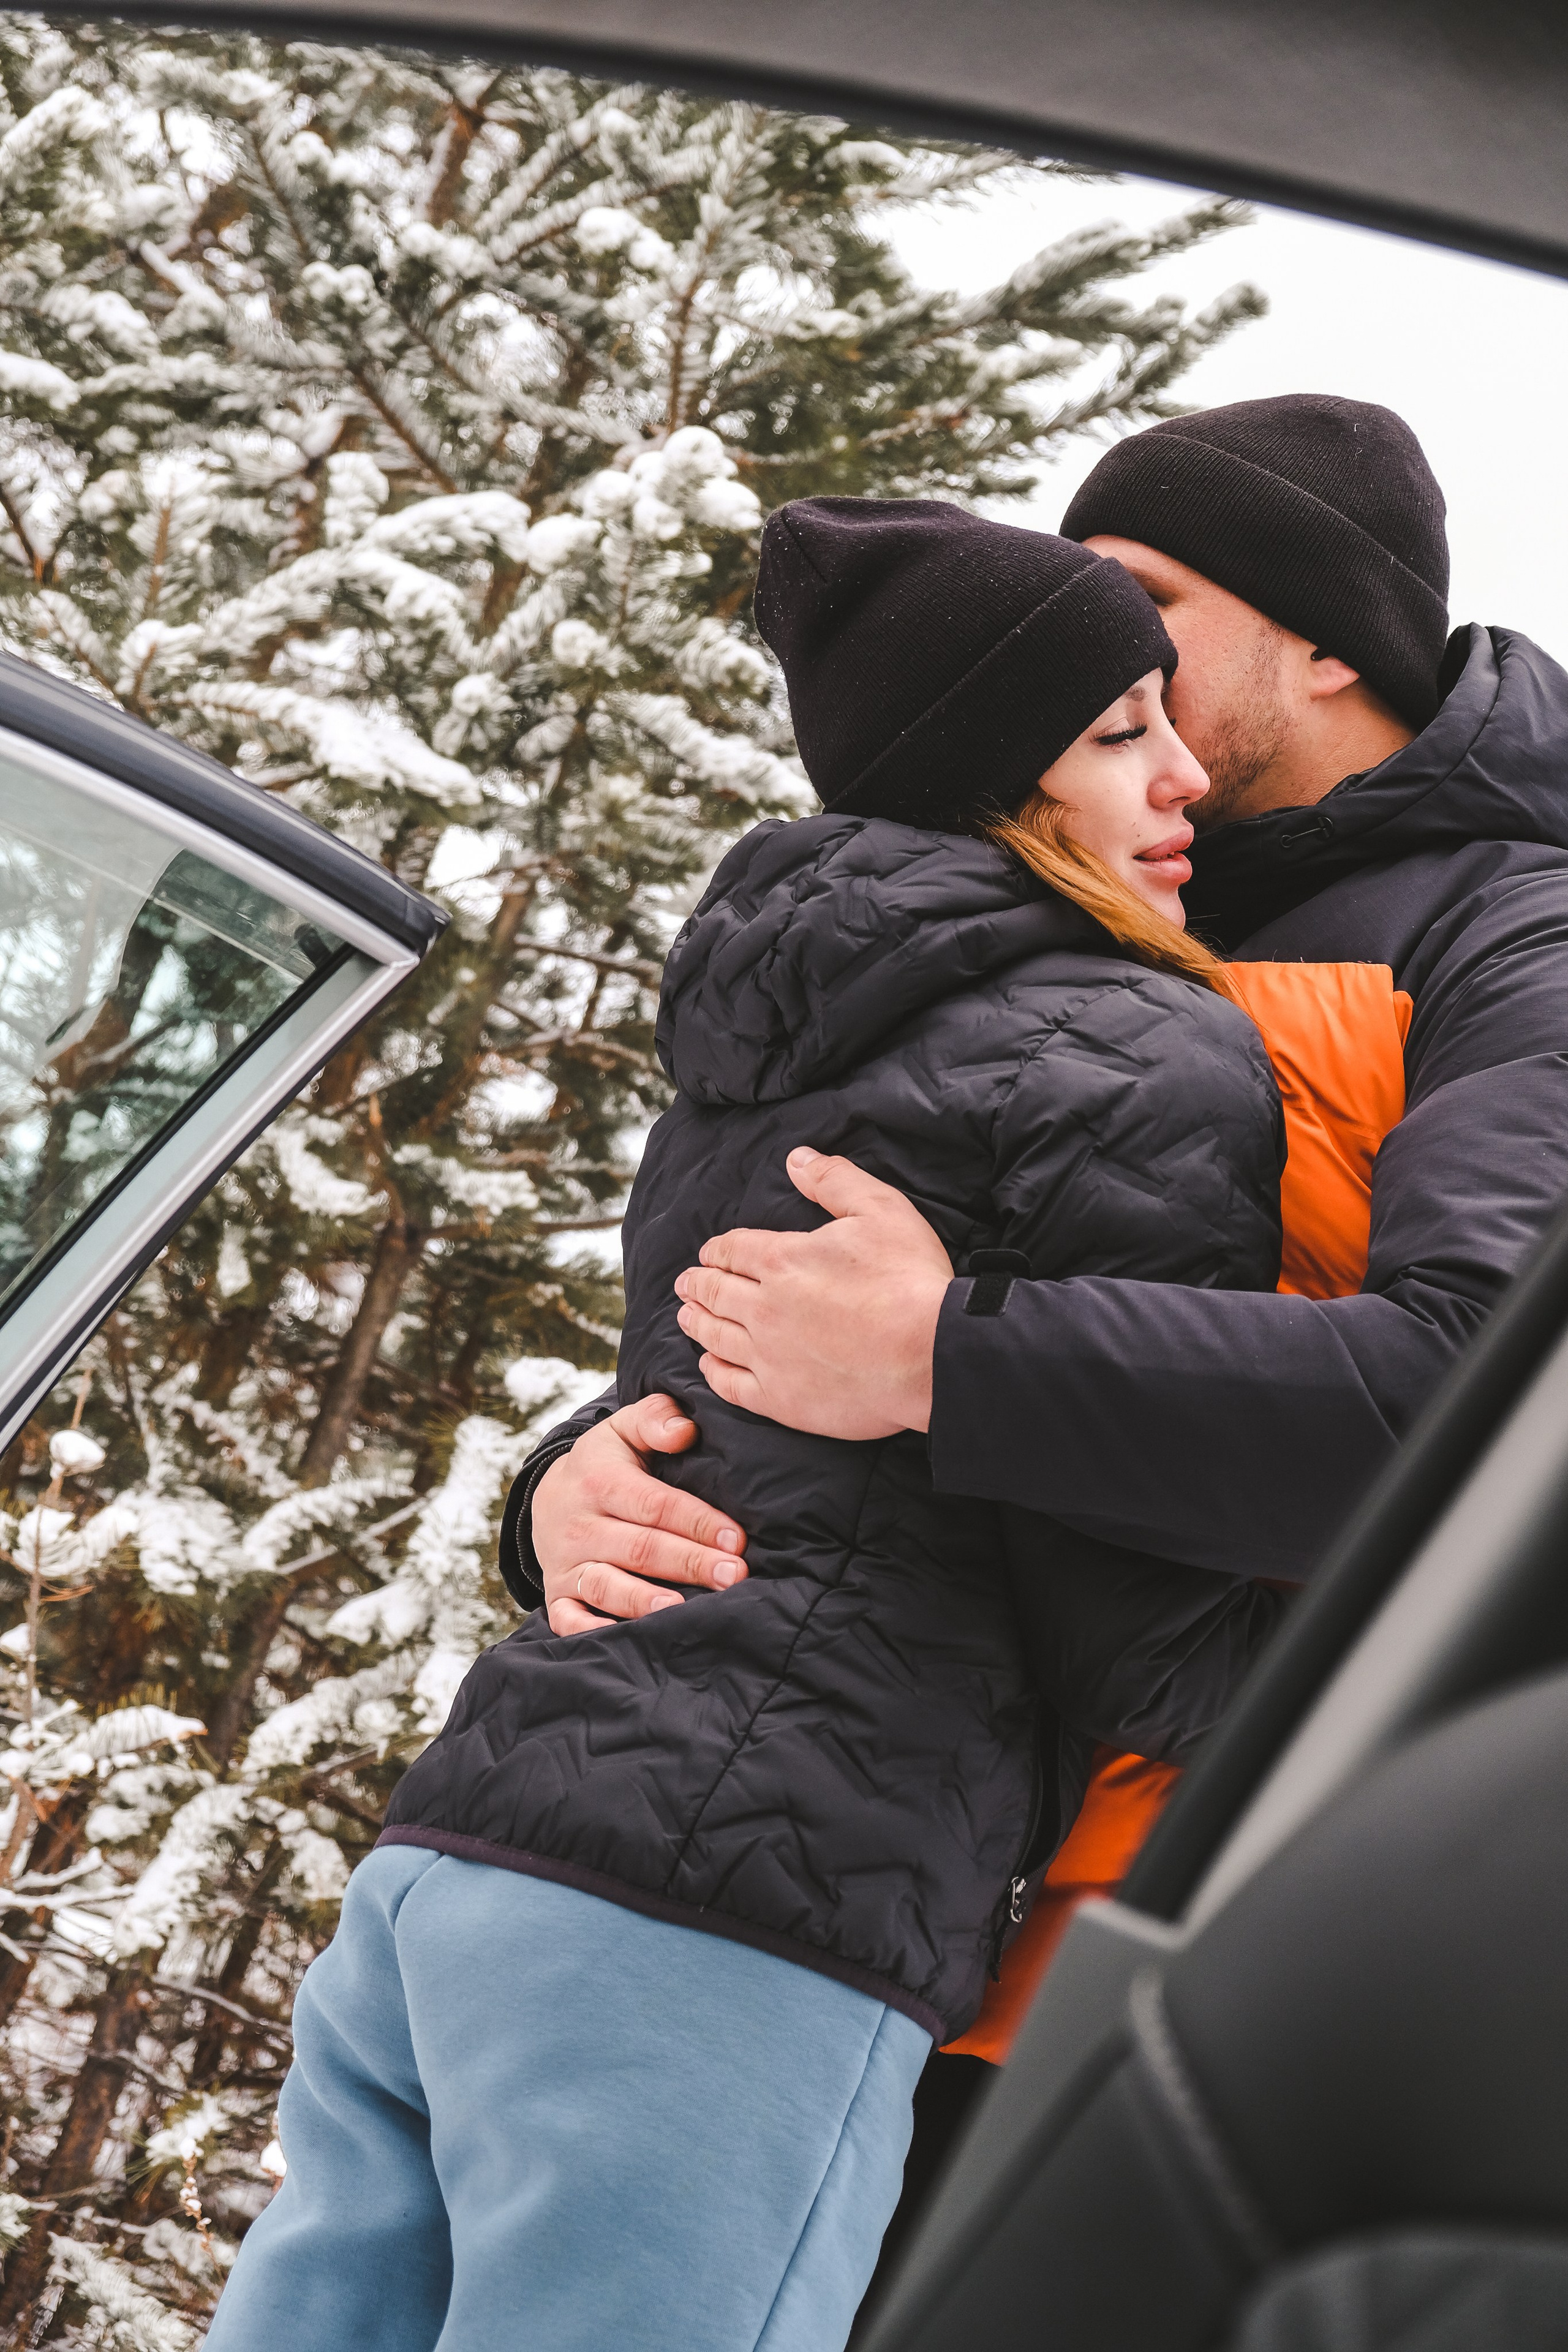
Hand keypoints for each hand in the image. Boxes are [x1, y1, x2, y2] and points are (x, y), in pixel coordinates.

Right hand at [536, 1393, 747, 1634]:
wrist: (548, 1499)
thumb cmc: (605, 1464)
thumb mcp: (623, 1430)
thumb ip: (655, 1419)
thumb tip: (685, 1431)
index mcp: (600, 1481)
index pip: (654, 1504)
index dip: (696, 1521)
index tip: (736, 1539)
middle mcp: (580, 1526)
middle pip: (639, 1547)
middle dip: (688, 1562)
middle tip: (732, 1576)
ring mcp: (566, 1564)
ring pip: (606, 1585)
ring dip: (644, 1600)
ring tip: (682, 1609)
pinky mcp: (558, 1595)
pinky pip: (569, 1619)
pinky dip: (591, 1631)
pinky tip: (623, 1638)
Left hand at [673, 1148, 952, 1439]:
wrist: (932, 1357)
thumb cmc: (911, 1281)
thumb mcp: (881, 1210)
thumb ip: (834, 1181)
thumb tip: (797, 1159)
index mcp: (783, 1261)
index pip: (733, 1250)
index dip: (717, 1250)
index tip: (710, 1253)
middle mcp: (765, 1308)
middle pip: (716, 1292)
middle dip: (697, 1284)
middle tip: (686, 1283)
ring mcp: (769, 1356)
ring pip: (715, 1336)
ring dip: (696, 1322)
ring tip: (686, 1316)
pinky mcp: (781, 1399)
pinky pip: (731, 1384)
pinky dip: (712, 1372)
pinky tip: (708, 1365)